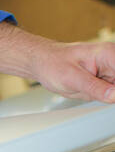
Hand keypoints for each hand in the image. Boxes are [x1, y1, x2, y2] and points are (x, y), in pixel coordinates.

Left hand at [0, 22, 114, 102]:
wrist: (43, 63)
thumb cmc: (53, 63)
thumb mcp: (72, 78)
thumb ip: (95, 88)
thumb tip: (114, 96)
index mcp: (107, 53)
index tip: (110, 95)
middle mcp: (112, 61)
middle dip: (110, 93)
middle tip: (93, 93)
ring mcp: (110, 72)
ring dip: (106, 96)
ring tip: (85, 90)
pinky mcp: (105, 81)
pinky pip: (111, 93)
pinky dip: (103, 98)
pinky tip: (87, 92)